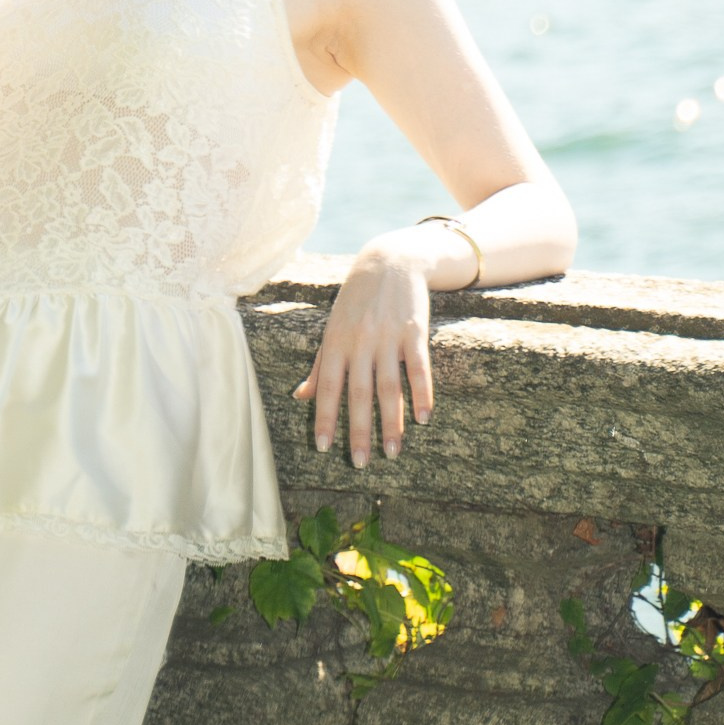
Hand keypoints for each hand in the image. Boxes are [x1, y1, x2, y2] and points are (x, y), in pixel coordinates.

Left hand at [295, 241, 437, 469]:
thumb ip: (319, 365)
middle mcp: (360, 342)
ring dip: (392, 422)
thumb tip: (299, 396)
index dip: (325, 417)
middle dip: (359, 430)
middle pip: (359, 393)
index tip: (323, 448)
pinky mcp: (414, 331)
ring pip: (389, 386)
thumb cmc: (356, 301)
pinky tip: (423, 418)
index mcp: (336, 343)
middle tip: (361, 463)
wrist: (389, 261)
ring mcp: (388, 336)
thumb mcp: (332, 328)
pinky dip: (422, 393)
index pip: (328, 387)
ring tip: (393, 452)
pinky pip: (418, 367)